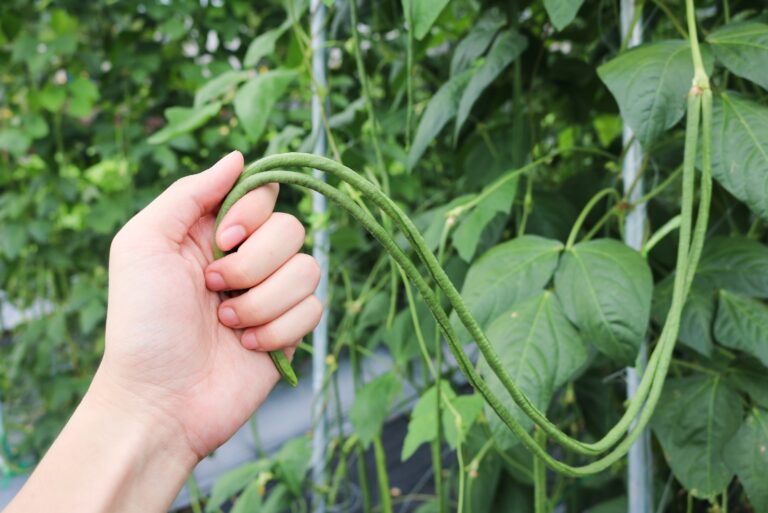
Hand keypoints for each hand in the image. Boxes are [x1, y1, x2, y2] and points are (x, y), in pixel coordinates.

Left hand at [94, 151, 322, 459]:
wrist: (161, 398)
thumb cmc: (142, 322)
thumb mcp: (144, 243)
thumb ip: (189, 193)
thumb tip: (238, 156)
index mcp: (213, 231)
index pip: (264, 193)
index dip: (252, 212)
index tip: (223, 238)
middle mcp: (248, 257)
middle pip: (292, 229)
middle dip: (252, 265)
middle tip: (213, 290)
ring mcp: (271, 294)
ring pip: (309, 269)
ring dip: (263, 302)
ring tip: (226, 324)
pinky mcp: (291, 329)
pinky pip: (315, 308)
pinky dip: (278, 330)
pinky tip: (246, 347)